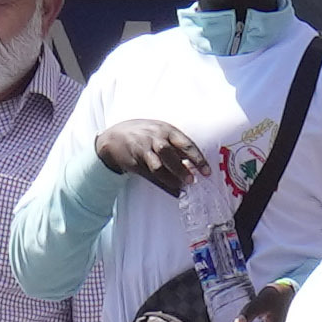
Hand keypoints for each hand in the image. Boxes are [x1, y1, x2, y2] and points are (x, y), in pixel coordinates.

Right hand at [98, 116, 213, 192]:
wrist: (115, 137)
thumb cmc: (145, 135)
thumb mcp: (161, 133)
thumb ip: (176, 147)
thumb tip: (195, 166)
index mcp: (166, 130)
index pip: (184, 143)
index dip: (197, 158)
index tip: (207, 172)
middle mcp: (154, 138)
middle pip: (168, 153)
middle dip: (181, 168)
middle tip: (192, 180)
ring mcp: (143, 150)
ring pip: (157, 166)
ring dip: (171, 178)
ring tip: (181, 187)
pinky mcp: (134, 163)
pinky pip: (150, 176)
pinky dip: (163, 185)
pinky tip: (174, 192)